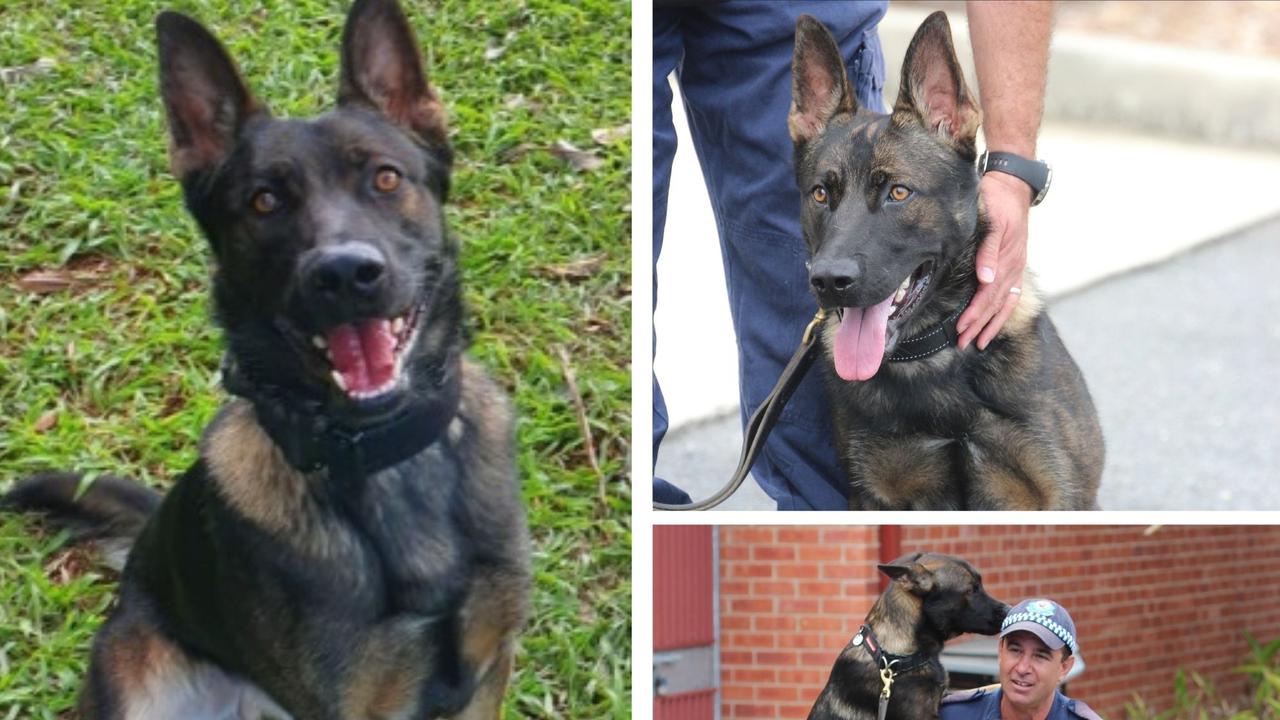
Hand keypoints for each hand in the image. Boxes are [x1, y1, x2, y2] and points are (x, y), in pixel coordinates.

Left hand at [956, 171, 1030, 350]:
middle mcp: (1013, 266)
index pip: (988, 295)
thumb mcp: (993, 220)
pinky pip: (1013, 293)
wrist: (1013, 185)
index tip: (961, 329)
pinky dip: (1004, 311)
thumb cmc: (998, 200)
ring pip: (1005, 303)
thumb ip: (988, 249)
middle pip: (995, 304)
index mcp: (1006, 259)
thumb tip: (985, 278)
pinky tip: (996, 321)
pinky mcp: (1016, 263)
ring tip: (980, 342)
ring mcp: (1016, 266)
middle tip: (963, 343)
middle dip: (979, 326)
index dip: (975, 314)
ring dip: (992, 324)